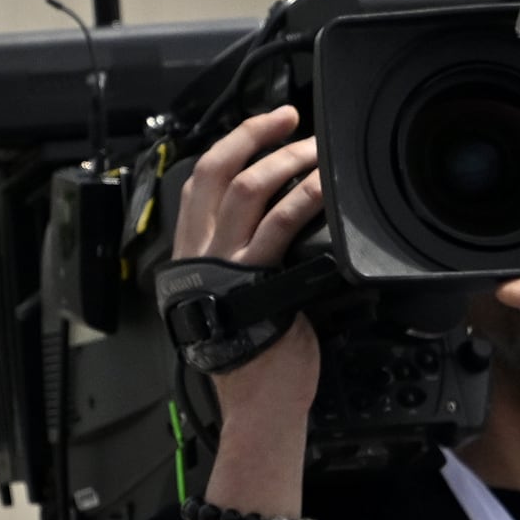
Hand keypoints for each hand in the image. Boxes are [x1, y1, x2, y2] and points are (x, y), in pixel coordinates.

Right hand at [174, 107, 321, 430]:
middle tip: (288, 118)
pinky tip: (326, 186)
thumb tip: (284, 219)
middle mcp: (201, 254)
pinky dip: (306, 197)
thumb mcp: (241, 294)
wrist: (258, 401)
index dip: (231, 147)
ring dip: (287, 160)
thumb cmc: (258, 353)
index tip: (263, 126)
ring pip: (248, 189)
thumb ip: (249, 258)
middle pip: (217, 173)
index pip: (200, 184)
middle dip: (253, 136)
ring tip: (316, 150)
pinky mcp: (256, 279)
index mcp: (193, 255)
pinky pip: (280, 224)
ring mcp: (225, 265)